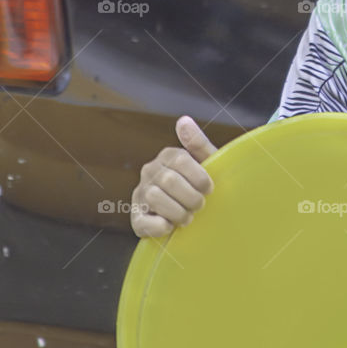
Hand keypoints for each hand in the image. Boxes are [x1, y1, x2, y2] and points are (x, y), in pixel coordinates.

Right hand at [130, 116, 215, 236]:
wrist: (200, 218)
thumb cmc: (204, 188)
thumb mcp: (208, 165)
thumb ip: (197, 143)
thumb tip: (183, 120)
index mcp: (168, 156)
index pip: (180, 160)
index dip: (199, 178)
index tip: (209, 189)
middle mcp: (150, 171)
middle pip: (169, 181)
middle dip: (191, 198)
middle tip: (199, 206)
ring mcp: (141, 195)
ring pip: (155, 198)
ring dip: (178, 212)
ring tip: (187, 217)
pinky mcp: (137, 219)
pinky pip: (144, 222)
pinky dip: (161, 227)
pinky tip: (171, 226)